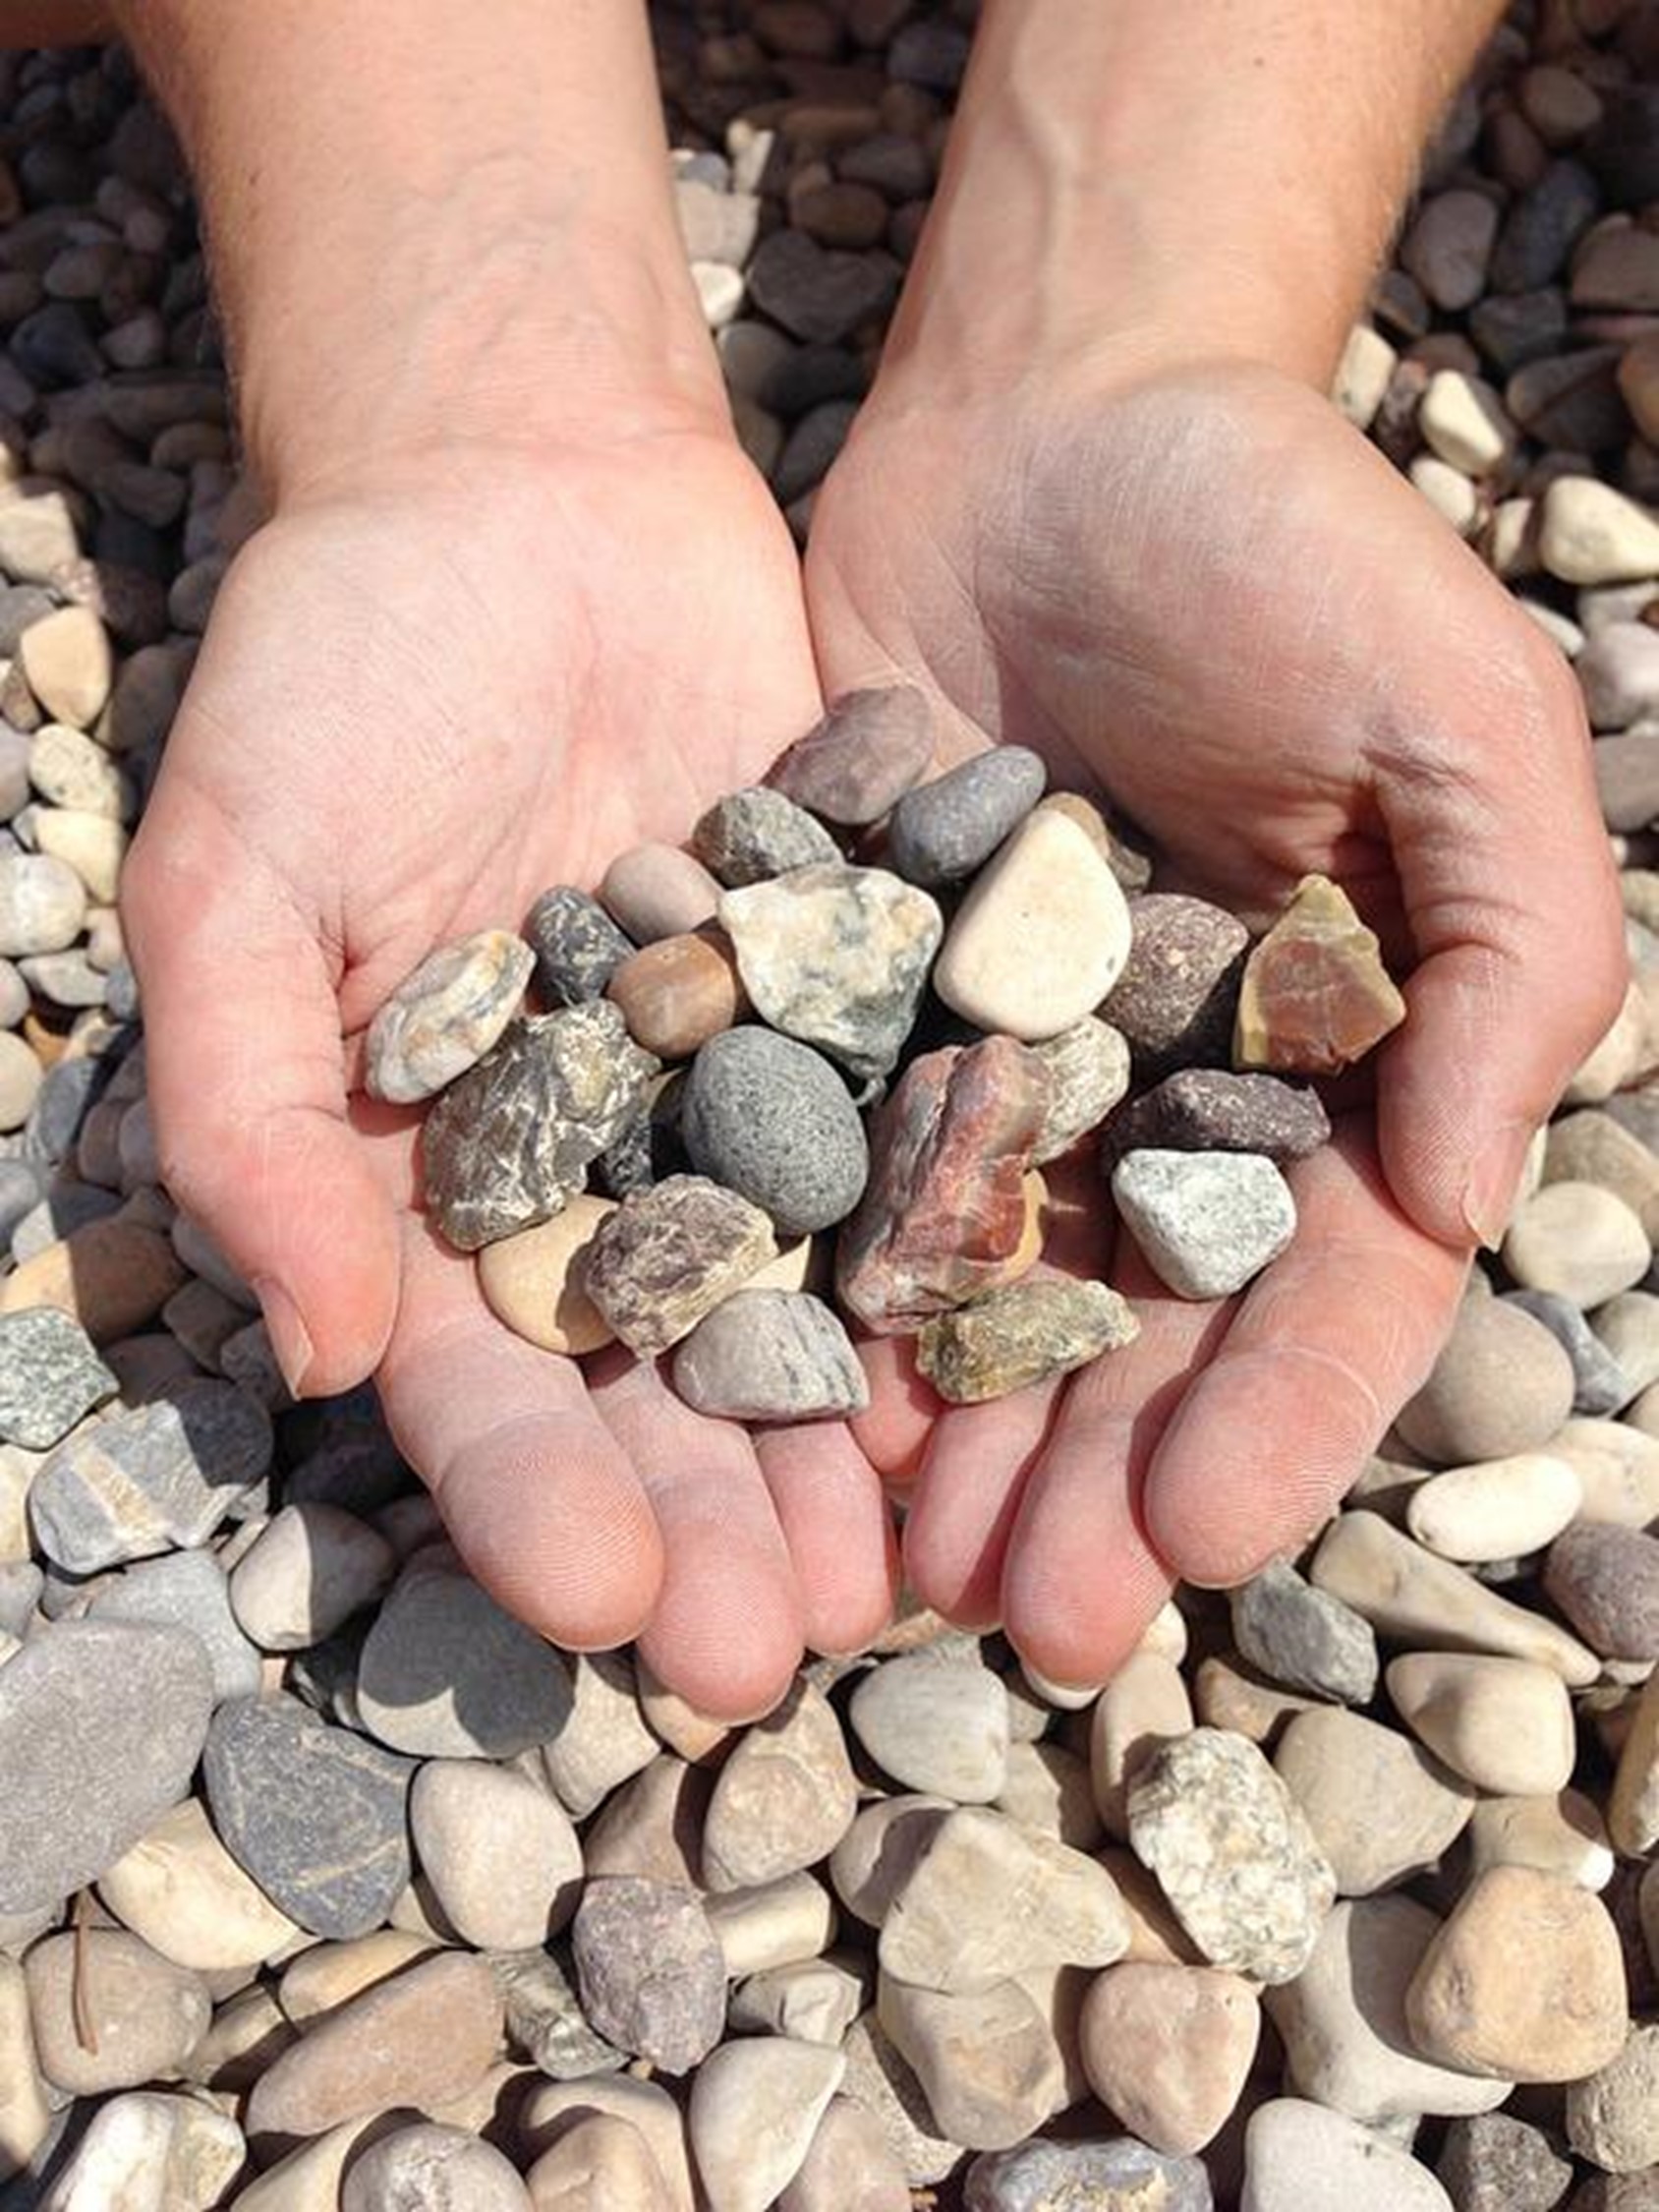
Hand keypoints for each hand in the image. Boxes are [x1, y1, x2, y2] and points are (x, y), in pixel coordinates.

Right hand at [124, 429, 897, 1718]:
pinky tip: (1023, 1349)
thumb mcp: (240, 881)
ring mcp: (749, 1090)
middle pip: (664, 1378)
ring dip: (855, 1435)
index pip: (482, 1379)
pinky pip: (919, 1134)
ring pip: (812, 1294)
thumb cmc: (335, 674)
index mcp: (438, 1181)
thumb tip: (313, 1347)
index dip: (533, 1499)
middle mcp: (606, 1164)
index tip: (600, 1609)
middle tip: (784, 1647)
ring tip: (919, 1560)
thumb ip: (252, 1113)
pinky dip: (965, 1240)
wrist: (521, 483)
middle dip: (716, 1518)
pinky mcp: (869, 995)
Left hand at [806, 358, 1625, 1682]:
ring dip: (948, 1444)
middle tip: (1019, 1622)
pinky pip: (835, 1176)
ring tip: (893, 1575)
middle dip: (1091, 1485)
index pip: (1323, 1286)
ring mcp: (1008, 1072)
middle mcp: (1171, 1102)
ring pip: (981, 1297)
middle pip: (1141, 1335)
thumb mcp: (1457, 714)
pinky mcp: (862, 1016)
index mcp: (1335, 1067)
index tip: (1194, 1539)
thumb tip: (1461, 1190)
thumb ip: (1512, 944)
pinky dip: (814, 1291)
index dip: (1275, 1419)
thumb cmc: (1289, 544)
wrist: (1056, 419)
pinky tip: (775, 1401)